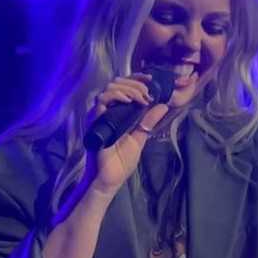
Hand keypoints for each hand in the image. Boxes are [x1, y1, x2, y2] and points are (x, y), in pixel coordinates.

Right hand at [85, 74, 168, 196]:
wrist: (110, 178)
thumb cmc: (121, 161)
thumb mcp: (140, 137)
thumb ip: (148, 121)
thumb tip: (163, 105)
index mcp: (116, 112)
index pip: (124, 86)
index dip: (136, 79)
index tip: (151, 79)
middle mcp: (105, 110)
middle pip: (117, 83)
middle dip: (135, 84)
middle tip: (148, 94)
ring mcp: (98, 114)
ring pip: (109, 88)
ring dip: (128, 89)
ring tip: (140, 97)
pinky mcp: (94, 121)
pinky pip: (101, 101)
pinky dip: (115, 96)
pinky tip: (127, 100)